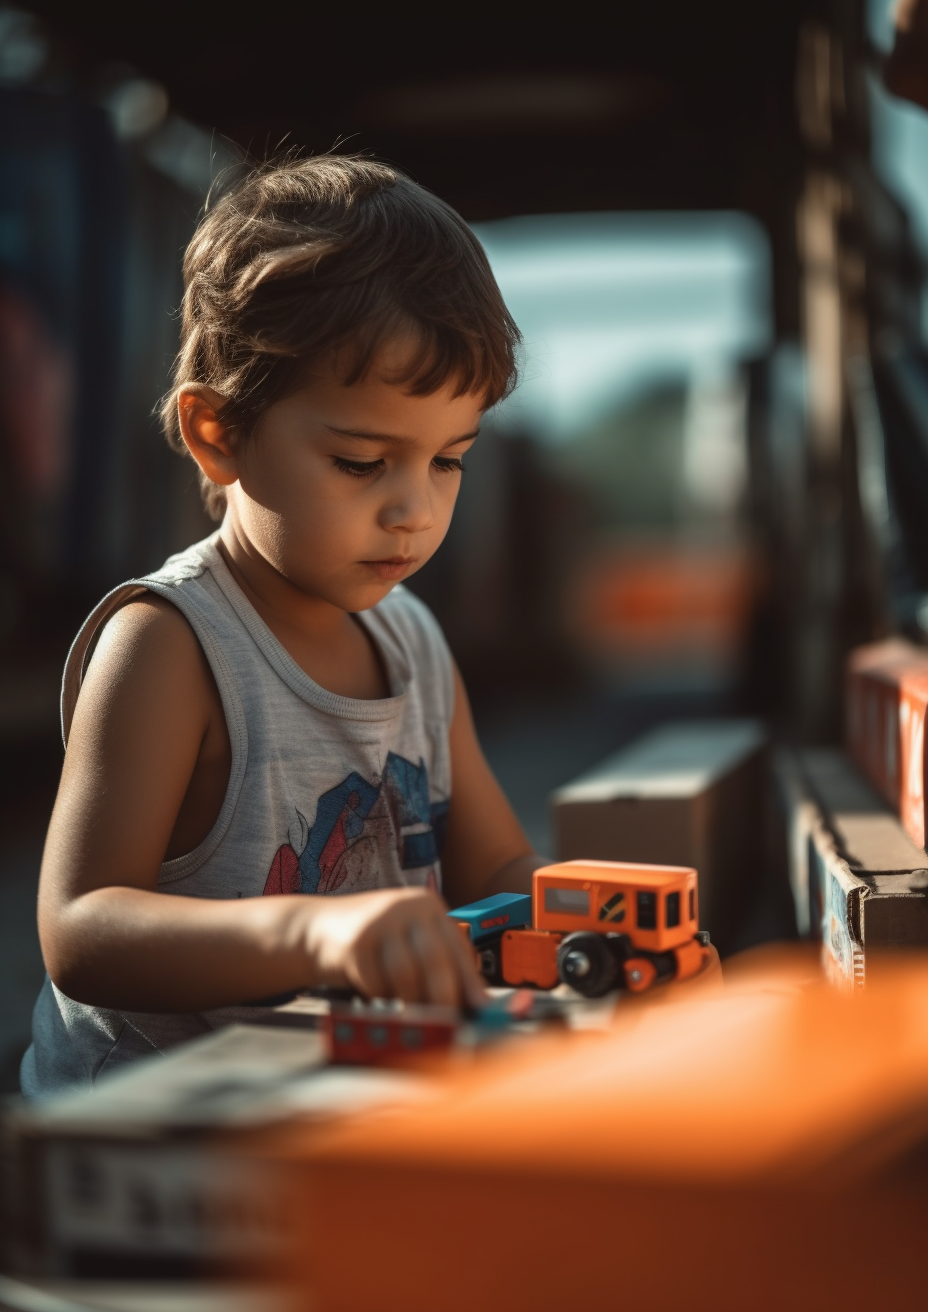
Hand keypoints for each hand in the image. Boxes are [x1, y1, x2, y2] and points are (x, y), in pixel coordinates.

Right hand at [304, 887, 486, 1009]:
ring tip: (402, 1006)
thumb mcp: (410, 943)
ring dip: (407, 1000)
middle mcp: (406, 907)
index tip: (481, 1010)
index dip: (470, 983)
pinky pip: (377, 983)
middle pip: (436, 961)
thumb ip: (440, 964)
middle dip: (443, 999)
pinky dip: (379, 995)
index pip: (458, 948)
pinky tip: (372, 989)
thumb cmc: (374, 942)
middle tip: (446, 1024)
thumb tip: (476, 1003)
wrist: (317, 927)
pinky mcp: (355, 941)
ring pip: (407, 976)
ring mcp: (379, 921)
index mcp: (427, 906)